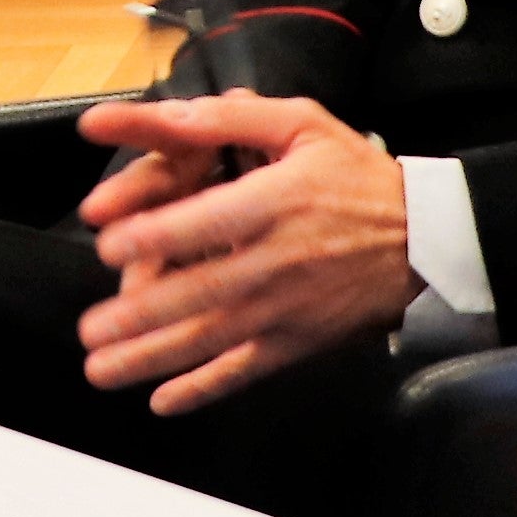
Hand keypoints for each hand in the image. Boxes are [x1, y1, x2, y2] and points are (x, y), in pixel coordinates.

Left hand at [67, 93, 419, 416]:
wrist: (426, 239)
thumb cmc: (354, 177)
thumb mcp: (301, 125)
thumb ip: (229, 118)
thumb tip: (165, 115)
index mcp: (277, 202)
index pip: (213, 221)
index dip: (160, 235)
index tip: (109, 247)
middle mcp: (279, 261)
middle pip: (203, 291)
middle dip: (142, 315)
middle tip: (91, 329)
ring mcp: (287, 308)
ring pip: (213, 339)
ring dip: (154, 358)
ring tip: (102, 369)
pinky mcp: (298, 340)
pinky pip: (246, 370)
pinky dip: (205, 389)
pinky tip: (163, 401)